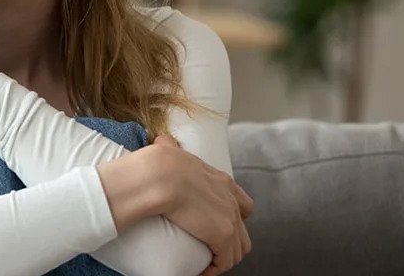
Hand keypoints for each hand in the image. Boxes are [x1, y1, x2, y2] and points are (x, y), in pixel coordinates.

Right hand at [149, 134, 252, 274]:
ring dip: (222, 260)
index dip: (233, 217)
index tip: (216, 225)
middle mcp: (231, 200)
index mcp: (221, 180)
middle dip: (229, 244)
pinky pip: (225, 261)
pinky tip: (201, 271)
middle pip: (243, 231)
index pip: (242, 204)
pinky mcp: (222, 235)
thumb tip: (162, 141)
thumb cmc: (160, 162)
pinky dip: (214, 269)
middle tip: (209, 250)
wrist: (160, 175)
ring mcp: (229, 218)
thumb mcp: (171, 149)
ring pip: (238, 250)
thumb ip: (170, 146)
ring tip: (205, 264)